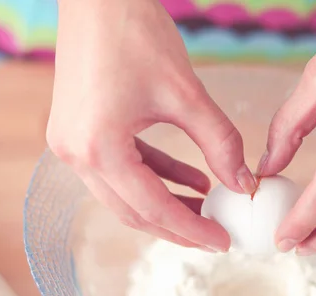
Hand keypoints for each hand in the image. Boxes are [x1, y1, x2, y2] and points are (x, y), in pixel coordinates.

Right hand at [47, 0, 254, 251]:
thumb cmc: (136, 34)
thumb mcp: (186, 94)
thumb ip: (220, 143)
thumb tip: (244, 184)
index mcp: (98, 148)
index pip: (153, 207)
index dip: (192, 229)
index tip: (223, 241)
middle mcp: (76, 154)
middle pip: (133, 210)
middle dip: (178, 226)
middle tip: (216, 235)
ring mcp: (71, 143)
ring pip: (126, 194)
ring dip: (167, 204)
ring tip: (209, 209)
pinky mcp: (78, 131)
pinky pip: (120, 168)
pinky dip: (155, 176)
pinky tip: (192, 179)